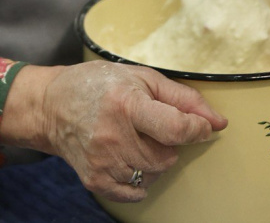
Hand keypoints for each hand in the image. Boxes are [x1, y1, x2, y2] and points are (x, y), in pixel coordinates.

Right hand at [2, 61, 226, 201]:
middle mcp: (112, 136)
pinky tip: (127, 157)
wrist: (51, 106)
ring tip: (134, 138)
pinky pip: (136, 191)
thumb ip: (184, 99)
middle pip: (167, 155)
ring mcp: (102, 162)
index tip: (199, 126)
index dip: (197, 129)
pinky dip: (141, 178)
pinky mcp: (94, 180)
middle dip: (168, 142)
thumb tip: (218, 122)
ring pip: (154, 174)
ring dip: (154, 159)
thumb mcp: (142, 78)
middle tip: (149, 125)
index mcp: (125, 104)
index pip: (177, 129)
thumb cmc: (98, 86)